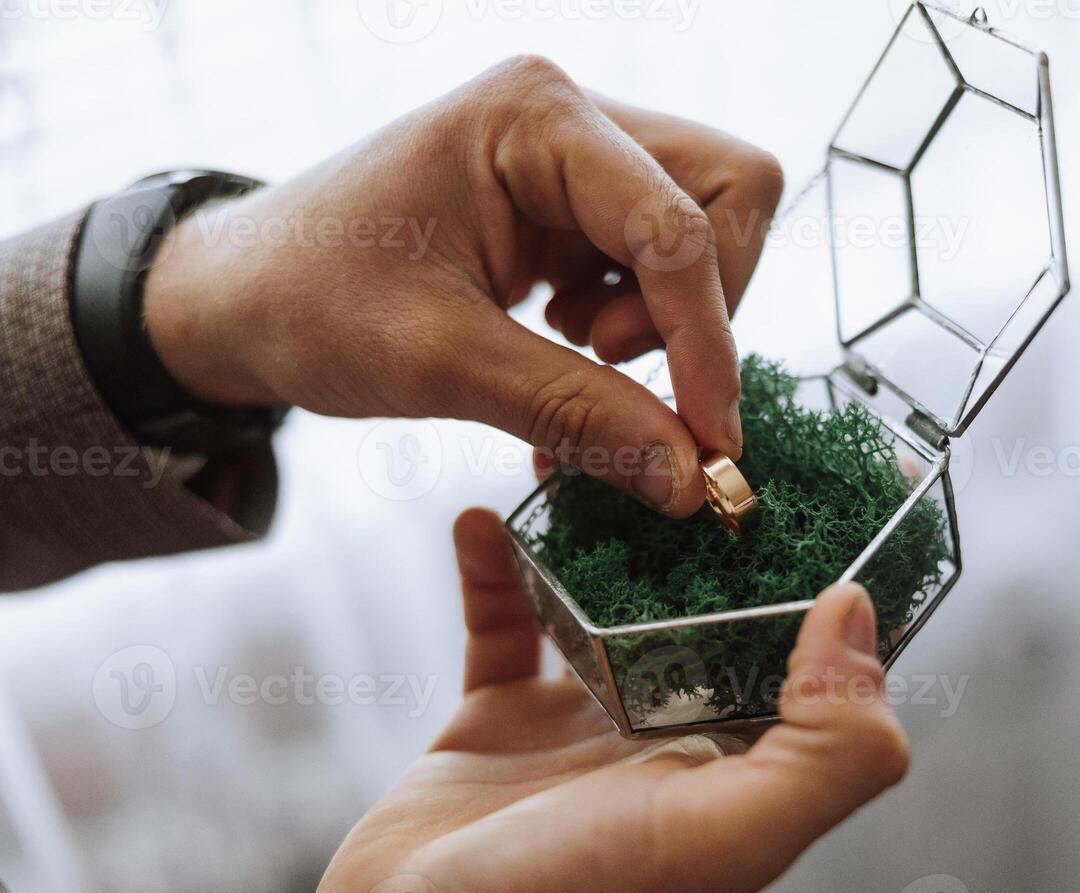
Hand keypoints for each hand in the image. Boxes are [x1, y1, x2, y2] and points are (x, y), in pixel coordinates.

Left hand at [143, 56, 784, 515]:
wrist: (241, 294)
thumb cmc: (310, 301)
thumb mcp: (440, 364)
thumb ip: (576, 416)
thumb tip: (692, 480)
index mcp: (534, 117)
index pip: (677, 224)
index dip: (706, 341)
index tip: (710, 444)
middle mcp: (571, 117)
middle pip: (729, 192)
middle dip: (700, 302)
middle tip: (611, 360)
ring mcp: (579, 156)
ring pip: (711, 225)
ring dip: (670, 314)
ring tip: (574, 351)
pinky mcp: (577, 205)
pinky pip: (666, 259)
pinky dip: (643, 319)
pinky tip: (565, 342)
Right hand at [286, 509, 908, 892]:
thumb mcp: (728, 833)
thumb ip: (826, 746)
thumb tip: (858, 613)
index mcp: (741, 759)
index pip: (807, 650)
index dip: (826, 568)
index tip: (830, 475)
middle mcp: (671, 735)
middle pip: (704, 603)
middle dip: (701, 524)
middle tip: (689, 431)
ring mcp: (582, 725)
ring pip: (603, 597)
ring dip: (596, 530)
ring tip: (584, 450)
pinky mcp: (498, 721)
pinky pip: (503, 625)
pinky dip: (494, 570)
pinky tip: (484, 517)